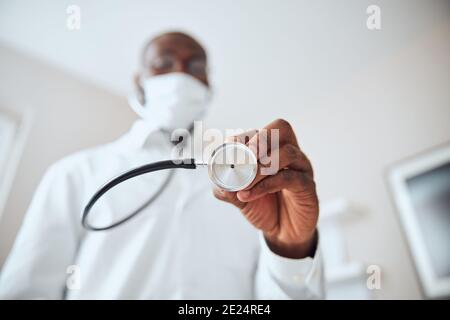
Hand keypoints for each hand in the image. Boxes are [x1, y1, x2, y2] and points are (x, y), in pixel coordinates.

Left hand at [213, 119, 318, 258]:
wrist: (283, 233)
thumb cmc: (264, 207)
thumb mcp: (241, 198)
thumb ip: (228, 189)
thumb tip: (218, 183)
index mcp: (272, 151)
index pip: (261, 131)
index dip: (243, 137)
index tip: (230, 152)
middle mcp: (288, 154)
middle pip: (280, 128)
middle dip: (259, 140)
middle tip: (244, 158)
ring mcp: (301, 168)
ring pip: (287, 153)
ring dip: (261, 167)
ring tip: (245, 184)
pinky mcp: (307, 186)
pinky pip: (289, 178)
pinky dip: (266, 185)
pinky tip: (250, 194)